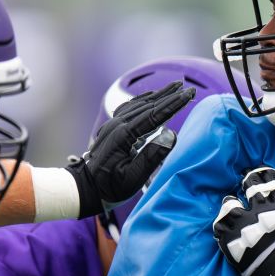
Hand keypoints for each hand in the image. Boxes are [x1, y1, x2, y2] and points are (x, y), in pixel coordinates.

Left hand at [66, 81, 194, 217]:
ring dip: (159, 95)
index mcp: (123, 135)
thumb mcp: (132, 179)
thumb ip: (151, 157)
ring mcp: (113, 124)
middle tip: (189, 89)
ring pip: (140, 104)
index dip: (173, 105)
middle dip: (170, 96)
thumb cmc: (109, 188)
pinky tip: (152, 96)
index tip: (188, 95)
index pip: (153, 115)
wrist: (85, 188)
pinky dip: (145, 100)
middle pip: (148, 105)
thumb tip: (171, 134)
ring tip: (176, 87)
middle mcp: (117, 125)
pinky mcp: (113, 128)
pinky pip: (131, 107)